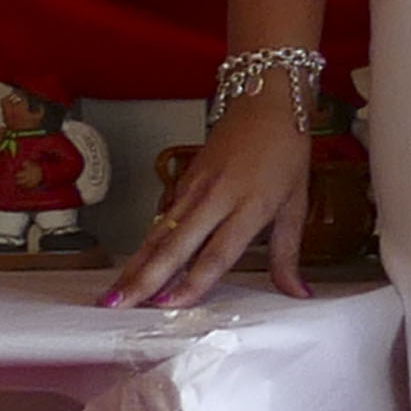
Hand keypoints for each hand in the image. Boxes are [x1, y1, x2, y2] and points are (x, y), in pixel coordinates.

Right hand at [103, 80, 310, 306]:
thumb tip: (299, 293)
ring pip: (159, 233)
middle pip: (176, 245)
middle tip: (120, 305)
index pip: (218, 252)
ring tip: (112, 294)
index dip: (192, 281)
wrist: (267, 104)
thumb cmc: (286, 152)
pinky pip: (160, 220)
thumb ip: (289, 254)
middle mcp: (218, 198)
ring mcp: (195, 189)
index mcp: (251, 205)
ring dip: (133, 265)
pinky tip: (128, 268)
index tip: (170, 304)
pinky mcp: (182, 183)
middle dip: (145, 279)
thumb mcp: (297, 203)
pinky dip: (142, 246)